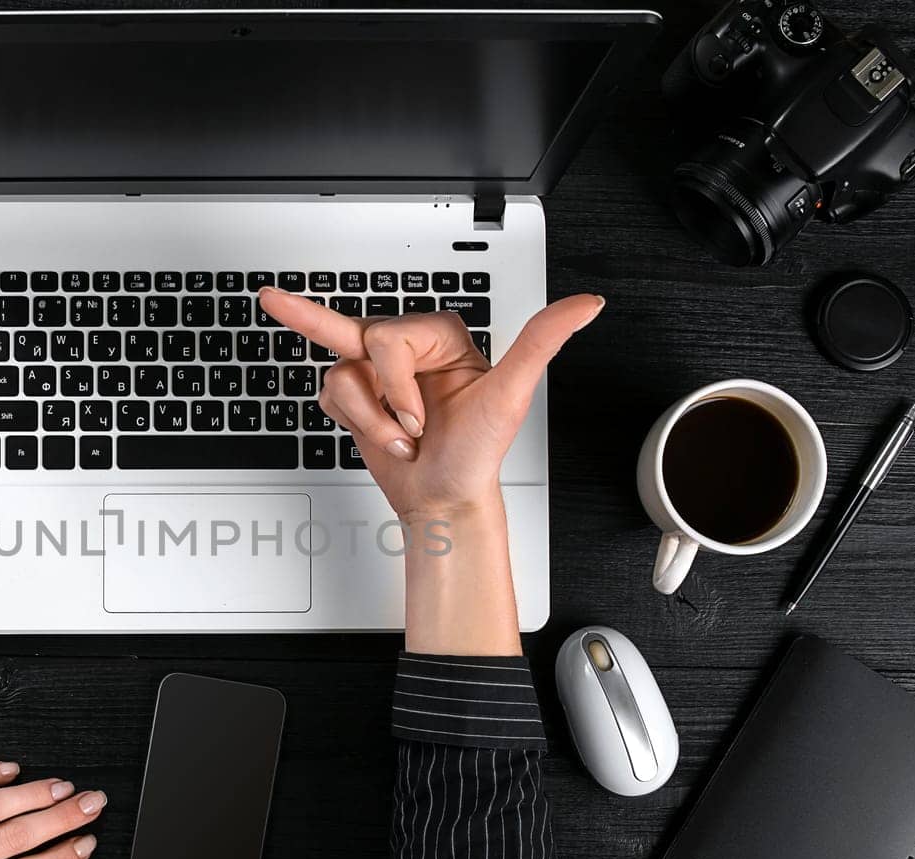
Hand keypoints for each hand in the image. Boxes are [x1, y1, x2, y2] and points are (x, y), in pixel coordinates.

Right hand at [258, 288, 603, 521]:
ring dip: (368, 420)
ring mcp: (378, 371)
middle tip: (378, 395)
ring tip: (400, 439)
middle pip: (358, 338)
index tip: (419, 419)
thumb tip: (586, 304)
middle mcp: (409, 348)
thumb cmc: (476, 453)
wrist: (445, 499)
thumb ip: (541, 340)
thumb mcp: (511, 395)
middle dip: (376, 396)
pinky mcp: (356, 394)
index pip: (392, 337)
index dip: (397, 384)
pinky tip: (381, 436)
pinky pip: (328, 392)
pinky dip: (353, 424)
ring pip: (340, 373)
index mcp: (443, 336)